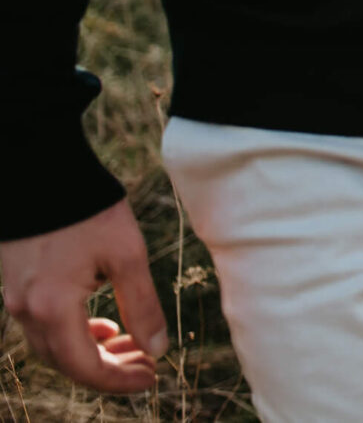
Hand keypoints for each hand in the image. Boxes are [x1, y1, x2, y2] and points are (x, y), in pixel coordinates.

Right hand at [0, 200, 166, 392]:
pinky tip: (102, 323)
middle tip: (147, 364)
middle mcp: (26, 310)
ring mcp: (15, 298)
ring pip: (53, 345)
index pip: (84, 367)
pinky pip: (43, 325)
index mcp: (52, 308)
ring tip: (131, 343)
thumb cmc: (87, 209)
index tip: (152, 376)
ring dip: (92, 351)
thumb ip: (141, 304)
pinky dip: (74, 333)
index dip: (119, 380)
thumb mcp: (126, 255)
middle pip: (66, 362)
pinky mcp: (16, 284)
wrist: (38, 169)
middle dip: (108, 368)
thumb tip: (157, 348)